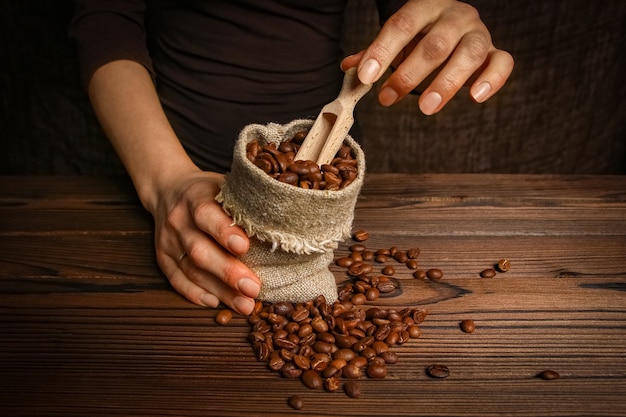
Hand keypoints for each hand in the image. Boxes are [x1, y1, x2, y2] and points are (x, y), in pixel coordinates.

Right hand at [151, 170, 260, 314]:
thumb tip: (286, 219)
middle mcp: (178, 219)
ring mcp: (168, 240)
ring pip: (191, 269)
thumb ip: (246, 201)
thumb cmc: (209, 191)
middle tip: (253, 288)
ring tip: (244, 304)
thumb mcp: (226, 185)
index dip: (224, 232)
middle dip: (227, 271)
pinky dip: (195, 293)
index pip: (206, 214)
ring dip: (219, 290)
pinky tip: (216, 303)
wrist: (168, 189)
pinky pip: (176, 279)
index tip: (245, 247)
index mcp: (195, 196)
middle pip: (200, 250)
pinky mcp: (162, 257)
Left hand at [341, 0, 513, 114]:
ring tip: (426, 107)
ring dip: (447, 82)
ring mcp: (478, 33)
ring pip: (468, 54)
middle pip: (435, 43)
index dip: (382, 51)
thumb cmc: (419, 36)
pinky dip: (492, 80)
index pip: (401, 25)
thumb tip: (348, 67)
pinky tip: (475, 97)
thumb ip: (374, 52)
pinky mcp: (495, 52)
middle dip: (409, 74)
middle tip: (387, 98)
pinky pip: (502, 63)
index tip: (366, 76)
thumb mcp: (396, 40)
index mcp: (425, 7)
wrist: (454, 24)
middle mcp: (455, 16)